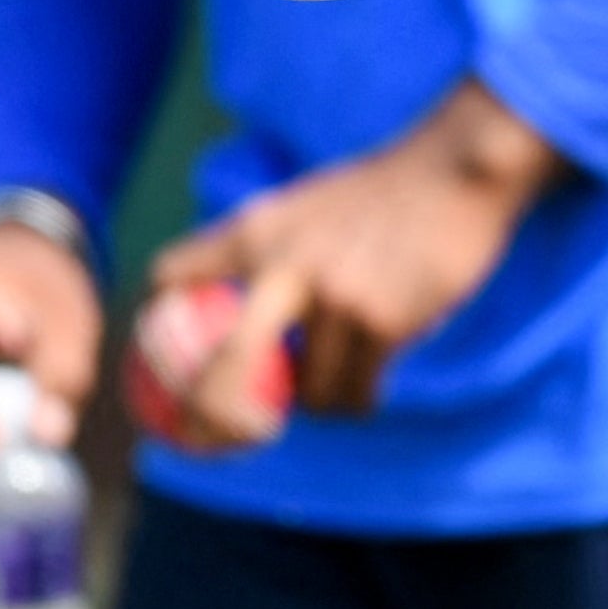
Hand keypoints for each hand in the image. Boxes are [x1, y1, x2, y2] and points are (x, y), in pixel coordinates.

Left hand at [140, 77, 565, 444]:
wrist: (455, 169)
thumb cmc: (381, 191)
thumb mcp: (304, 204)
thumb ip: (268, 250)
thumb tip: (239, 315)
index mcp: (255, 231)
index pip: (173, 274)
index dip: (152, 324)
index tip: (156, 361)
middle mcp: (285, 265)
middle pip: (223, 367)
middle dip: (213, 415)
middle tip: (216, 439)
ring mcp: (334, 297)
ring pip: (308, 394)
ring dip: (317, 405)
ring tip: (331, 393)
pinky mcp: (382, 323)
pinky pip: (356, 392)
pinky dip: (358, 401)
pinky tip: (365, 392)